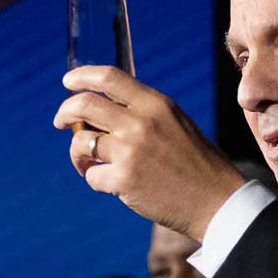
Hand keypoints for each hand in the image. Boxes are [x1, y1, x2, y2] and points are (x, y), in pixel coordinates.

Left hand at [54, 66, 245, 240]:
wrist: (217, 201)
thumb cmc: (197, 164)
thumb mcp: (176, 123)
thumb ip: (144, 112)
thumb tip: (100, 110)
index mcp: (156, 104)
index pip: (108, 78)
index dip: (81, 76)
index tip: (68, 82)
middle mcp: (140, 122)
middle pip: (83, 105)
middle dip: (65, 112)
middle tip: (61, 121)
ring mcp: (130, 151)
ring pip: (81, 143)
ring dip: (78, 153)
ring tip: (87, 163)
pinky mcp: (124, 180)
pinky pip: (92, 176)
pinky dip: (96, 180)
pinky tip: (112, 184)